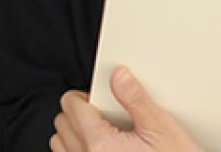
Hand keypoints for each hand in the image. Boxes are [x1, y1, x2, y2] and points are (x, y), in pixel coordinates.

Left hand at [50, 66, 204, 151]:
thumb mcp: (160, 127)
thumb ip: (136, 99)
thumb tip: (119, 76)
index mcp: (101, 144)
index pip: (71, 106)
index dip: (84, 95)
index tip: (99, 96)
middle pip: (62, 124)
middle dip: (78, 113)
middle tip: (103, 112)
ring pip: (60, 145)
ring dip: (74, 134)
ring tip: (101, 131)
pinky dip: (79, 150)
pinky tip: (102, 148)